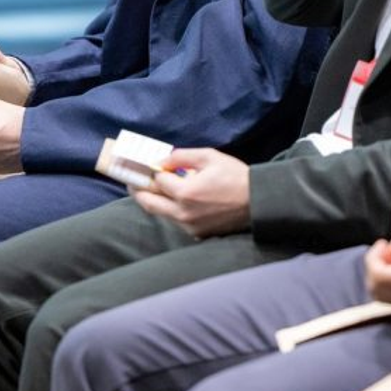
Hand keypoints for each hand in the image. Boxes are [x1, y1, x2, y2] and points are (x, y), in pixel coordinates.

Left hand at [132, 148, 250, 237]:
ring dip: (155, 201)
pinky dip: (172, 210)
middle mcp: (183, 213)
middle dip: (138, 191)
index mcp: (185, 193)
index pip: (156, 181)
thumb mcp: (209, 157)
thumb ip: (181, 157)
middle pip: (149, 204)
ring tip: (153, 189)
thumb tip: (161, 162)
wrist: (258, 201)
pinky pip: (177, 221)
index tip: (144, 166)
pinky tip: (176, 200)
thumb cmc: (235, 176)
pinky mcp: (197, 234)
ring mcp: (189, 226)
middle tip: (132, 182)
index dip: (150, 171)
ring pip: (162, 213)